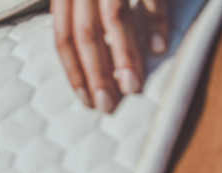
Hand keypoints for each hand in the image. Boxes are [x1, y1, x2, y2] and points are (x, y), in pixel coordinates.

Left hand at [52, 0, 169, 112]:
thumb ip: (82, 19)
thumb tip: (90, 69)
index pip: (63, 38)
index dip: (74, 71)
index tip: (87, 100)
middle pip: (85, 35)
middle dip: (97, 73)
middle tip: (108, 105)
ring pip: (113, 18)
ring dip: (124, 56)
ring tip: (133, 86)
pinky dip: (155, 22)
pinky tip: (158, 48)